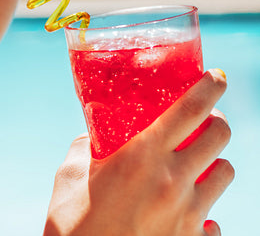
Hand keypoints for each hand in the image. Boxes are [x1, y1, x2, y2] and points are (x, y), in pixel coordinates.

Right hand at [44, 69, 233, 235]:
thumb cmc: (71, 223)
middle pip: (219, 136)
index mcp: (142, 156)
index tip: (217, 76)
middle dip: (218, 120)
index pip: (189, 110)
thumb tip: (95, 135)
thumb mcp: (71, 173)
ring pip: (226, 174)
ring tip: (198, 162)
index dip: (209, 87)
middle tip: (204, 119)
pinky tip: (188, 210)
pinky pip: (215, 220)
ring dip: (217, 162)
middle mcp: (173, 181)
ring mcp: (187, 214)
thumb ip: (86, 146)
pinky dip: (207, 209)